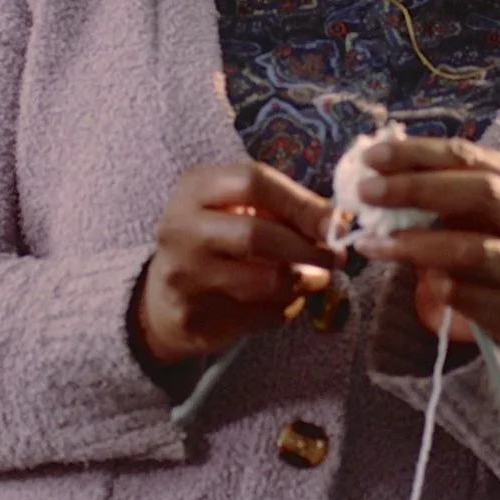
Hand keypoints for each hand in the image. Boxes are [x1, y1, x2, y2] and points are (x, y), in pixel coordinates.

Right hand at [139, 162, 340, 365]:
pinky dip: (287, 308)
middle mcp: (182, 228)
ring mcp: (185, 276)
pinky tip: (287, 299)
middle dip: (306, 248)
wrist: (162, 299)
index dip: (301, 202)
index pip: (254, 181)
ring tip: (318, 278)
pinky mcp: (195, 317)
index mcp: (195, 188)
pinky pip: (260, 315)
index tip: (333, 222)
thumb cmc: (213, 241)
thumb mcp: (235, 208)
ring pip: (263, 282)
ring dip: (303, 282)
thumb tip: (336, 220)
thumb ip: (280, 207)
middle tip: (336, 257)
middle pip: (256, 234)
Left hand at [346, 136, 499, 343]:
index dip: (418, 154)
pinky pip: (466, 294)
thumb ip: (431, 181)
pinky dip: (436, 285)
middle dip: (417, 190)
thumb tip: (374, 166)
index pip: (471, 156)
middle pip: (482, 192)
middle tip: (366, 193)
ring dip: (415, 245)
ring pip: (473, 249)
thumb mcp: (464, 203)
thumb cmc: (480, 236)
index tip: (371, 158)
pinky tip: (419, 281)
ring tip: (372, 244)